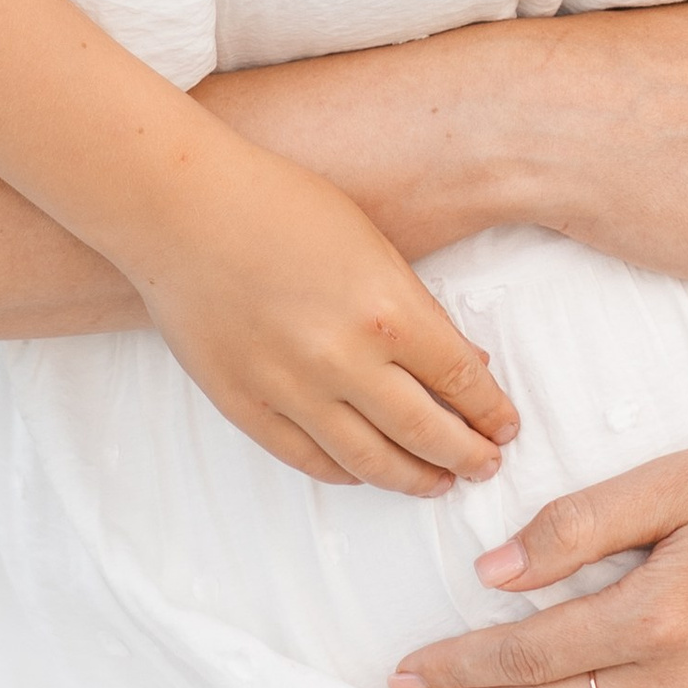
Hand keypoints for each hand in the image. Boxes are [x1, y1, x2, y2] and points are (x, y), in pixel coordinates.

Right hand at [120, 155, 518, 497]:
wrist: (181, 207)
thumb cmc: (280, 204)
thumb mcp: (371, 242)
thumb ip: (417, 308)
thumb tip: (466, 362)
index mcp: (388, 309)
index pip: (460, 380)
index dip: (490, 412)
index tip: (506, 427)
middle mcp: (345, 359)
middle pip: (426, 432)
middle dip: (466, 456)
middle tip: (485, 467)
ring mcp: (291, 388)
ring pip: (370, 461)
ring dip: (413, 478)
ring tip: (437, 484)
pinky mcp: (245, 404)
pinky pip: (307, 459)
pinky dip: (345, 473)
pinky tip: (366, 472)